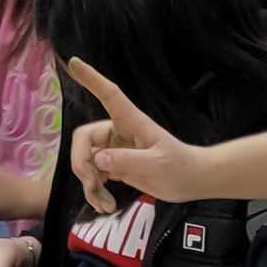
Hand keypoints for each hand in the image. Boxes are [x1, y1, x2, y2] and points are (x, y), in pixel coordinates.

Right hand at [65, 59, 202, 204]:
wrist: (191, 181)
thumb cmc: (180, 166)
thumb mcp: (157, 164)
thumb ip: (128, 162)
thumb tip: (98, 160)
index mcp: (130, 122)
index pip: (109, 95)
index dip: (91, 79)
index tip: (74, 62)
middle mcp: (118, 132)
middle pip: (83, 139)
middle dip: (81, 163)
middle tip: (93, 185)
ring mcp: (115, 149)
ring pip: (85, 160)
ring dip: (89, 183)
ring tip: (104, 203)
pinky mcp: (115, 165)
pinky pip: (93, 174)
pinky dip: (95, 190)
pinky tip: (105, 203)